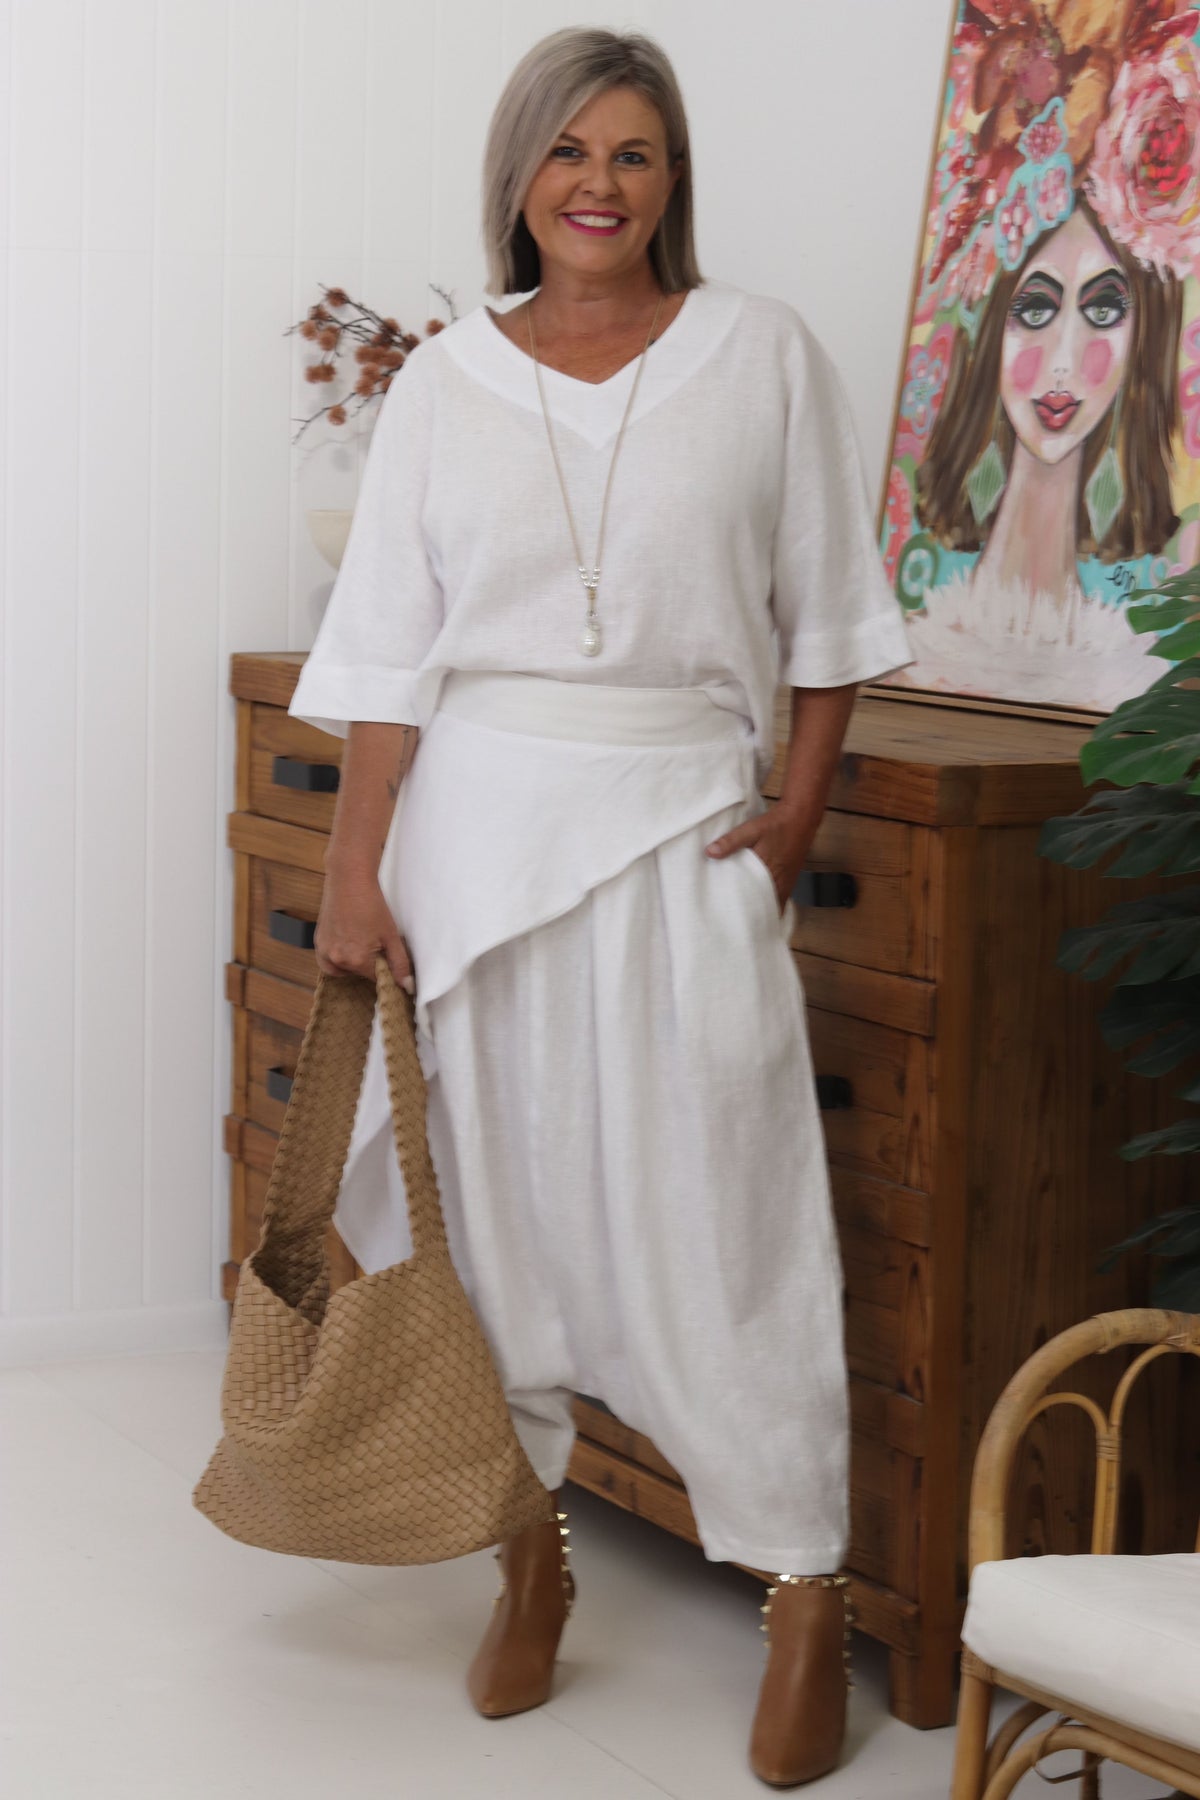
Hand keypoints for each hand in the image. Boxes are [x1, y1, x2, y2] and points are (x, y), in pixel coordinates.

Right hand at [315, 866, 413, 989]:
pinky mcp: (317, 942)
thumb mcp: (391, 935)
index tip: (389, 959)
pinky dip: (336, 960)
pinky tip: (347, 947)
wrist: (349, 880)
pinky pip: (327, 962)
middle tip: (376, 945)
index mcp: (357, 960)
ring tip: (361, 946)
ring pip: (341, 971)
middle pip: (358, 974)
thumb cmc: (371, 904)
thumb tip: (407, 985)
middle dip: (369, 965)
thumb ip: (399, 962)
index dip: (385, 970)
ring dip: (352, 965)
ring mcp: (324, 951)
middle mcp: (337, 959)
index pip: (376, 978)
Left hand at [704, 805, 810, 915]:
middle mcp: (781, 882)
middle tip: (736, 921)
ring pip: (774, 903)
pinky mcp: (790, 877)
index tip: (734, 919)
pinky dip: (770, 901)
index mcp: (770, 873)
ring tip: (746, 915)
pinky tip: (760, 901)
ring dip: (762, 908)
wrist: (801, 817)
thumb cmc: (777, 824)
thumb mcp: (751, 830)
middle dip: (753, 914)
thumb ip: (731, 842)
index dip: (747, 913)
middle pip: (766, 906)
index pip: (757, 902)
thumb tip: (710, 852)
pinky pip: (780, 896)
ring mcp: (788, 881)